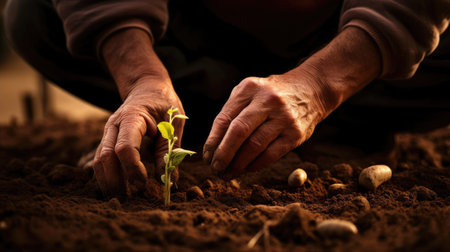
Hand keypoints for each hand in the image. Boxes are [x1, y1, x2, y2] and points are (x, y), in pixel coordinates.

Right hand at [93, 78, 183, 195]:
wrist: (147, 87)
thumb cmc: (164, 103)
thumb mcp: (173, 124)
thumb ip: (169, 152)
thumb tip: (169, 182)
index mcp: (132, 117)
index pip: (125, 147)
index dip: (133, 168)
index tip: (145, 183)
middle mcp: (114, 125)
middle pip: (106, 157)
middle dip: (115, 181)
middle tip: (129, 199)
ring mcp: (108, 133)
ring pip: (99, 160)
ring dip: (108, 182)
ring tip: (122, 199)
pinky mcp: (108, 140)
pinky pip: (101, 160)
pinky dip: (107, 176)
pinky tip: (116, 189)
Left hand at [203, 27, 381, 178]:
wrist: (310, 90)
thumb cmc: (270, 95)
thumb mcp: (250, 92)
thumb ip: (231, 112)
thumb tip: (213, 146)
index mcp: (250, 89)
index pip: (225, 118)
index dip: (213, 140)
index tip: (207, 156)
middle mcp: (267, 101)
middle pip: (239, 132)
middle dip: (224, 154)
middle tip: (216, 168)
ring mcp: (284, 118)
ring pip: (255, 146)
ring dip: (238, 164)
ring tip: (228, 173)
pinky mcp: (296, 134)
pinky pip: (271, 154)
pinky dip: (256, 165)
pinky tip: (247, 168)